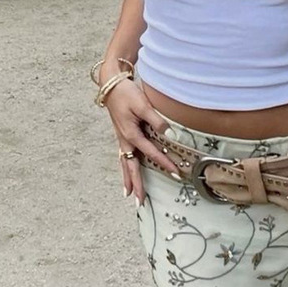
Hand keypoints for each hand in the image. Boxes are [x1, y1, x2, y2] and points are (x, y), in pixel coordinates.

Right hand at [101, 73, 181, 205]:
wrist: (111, 82)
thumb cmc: (126, 92)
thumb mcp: (143, 104)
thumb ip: (157, 120)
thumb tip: (170, 134)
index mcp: (131, 134)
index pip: (151, 153)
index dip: (164, 164)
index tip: (176, 174)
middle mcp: (125, 140)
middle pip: (131, 167)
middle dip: (137, 185)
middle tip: (140, 202)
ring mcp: (122, 139)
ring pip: (125, 164)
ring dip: (128, 180)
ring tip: (129, 195)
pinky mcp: (122, 136)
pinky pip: (123, 157)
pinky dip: (124, 169)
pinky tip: (126, 175)